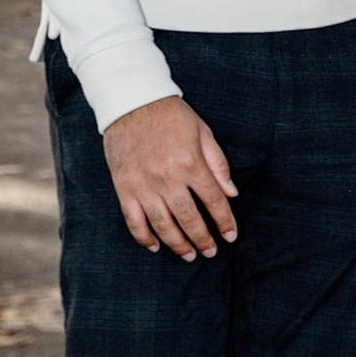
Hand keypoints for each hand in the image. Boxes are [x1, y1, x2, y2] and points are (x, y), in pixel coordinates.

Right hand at [102, 94, 237, 259]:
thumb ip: (218, 164)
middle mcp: (167, 178)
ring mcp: (143, 185)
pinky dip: (145, 238)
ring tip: (189, 255)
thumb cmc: (170, 115)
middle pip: (189, 218)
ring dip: (178, 244)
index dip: (225, 221)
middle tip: (211, 251)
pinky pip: (134, 221)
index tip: (231, 236)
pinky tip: (156, 246)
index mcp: (190, 162)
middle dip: (203, 239)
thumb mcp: (202, 132)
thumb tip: (231, 194)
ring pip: (163, 225)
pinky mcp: (124, 188)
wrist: (131, 101)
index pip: (213, 201)